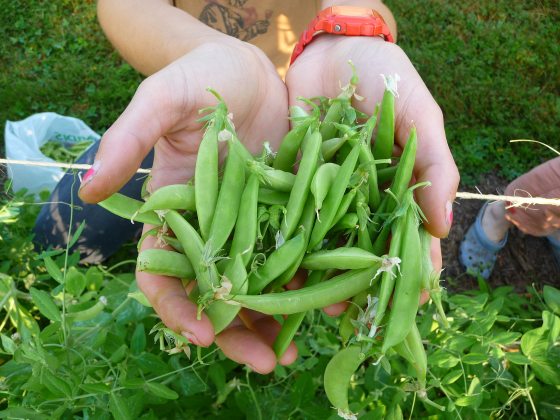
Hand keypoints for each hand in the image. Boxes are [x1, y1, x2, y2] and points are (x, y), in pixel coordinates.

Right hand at [79, 40, 296, 372]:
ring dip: (279, 319)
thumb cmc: (200, 76)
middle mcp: (214, 227)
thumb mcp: (163, 99)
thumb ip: (129, 138)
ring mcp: (255, 223)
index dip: (177, 306)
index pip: (164, 271)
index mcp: (175, 211)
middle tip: (266, 363)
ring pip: (262, 282)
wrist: (252, 66)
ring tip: (299, 349)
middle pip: (219, 292)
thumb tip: (87, 188)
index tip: (201, 334)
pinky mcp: (291, 210)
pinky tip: (334, 299)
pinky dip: (314, 279)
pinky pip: (301, 252)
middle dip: (238, 331)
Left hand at [286, 36, 456, 307]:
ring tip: (321, 306)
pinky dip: (289, 240)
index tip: (415, 298)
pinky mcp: (293, 180)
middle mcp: (362, 197)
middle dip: (365, 282)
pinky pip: (292, 214)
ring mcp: (326, 192)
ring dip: (325, 274)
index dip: (414, 267)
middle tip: (362, 316)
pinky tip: (284, 268)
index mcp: (398, 186)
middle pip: (367, 247)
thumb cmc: (386, 74)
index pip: (411, 235)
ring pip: (328, 241)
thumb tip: (444, 224)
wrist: (331, 50)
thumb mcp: (419, 111)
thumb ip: (432, 163)